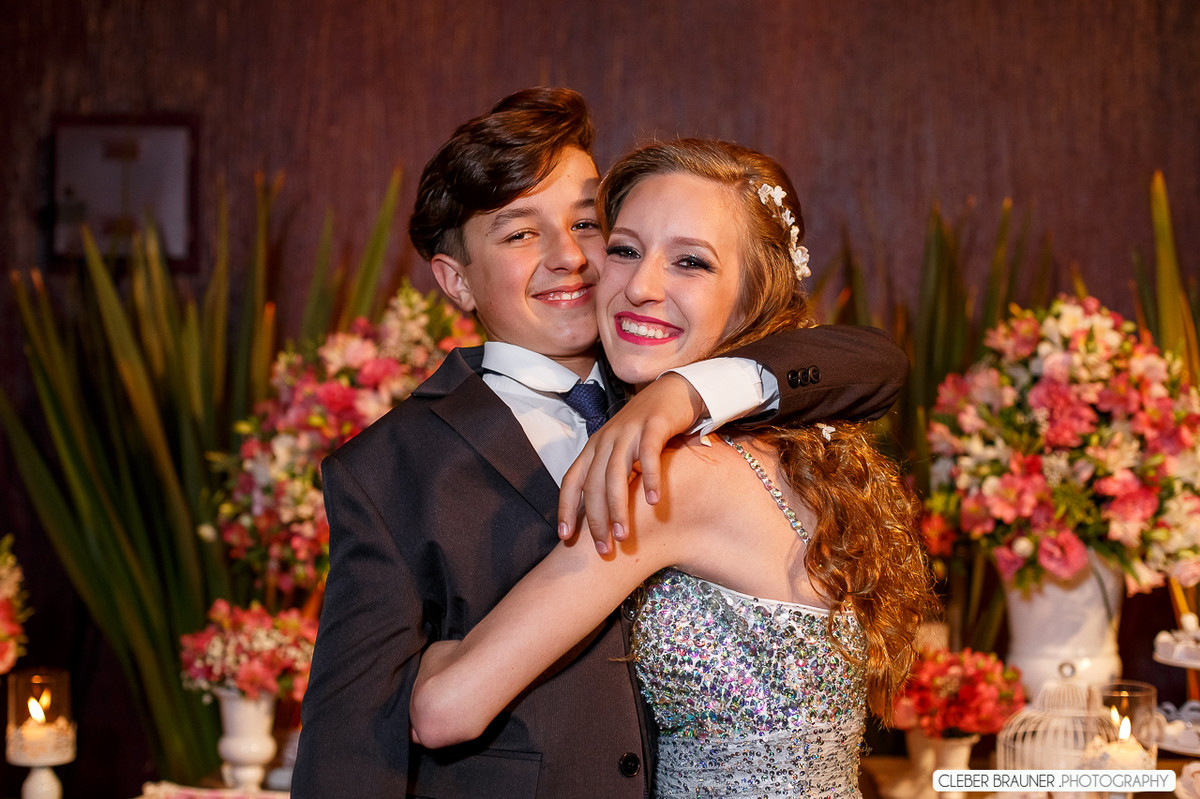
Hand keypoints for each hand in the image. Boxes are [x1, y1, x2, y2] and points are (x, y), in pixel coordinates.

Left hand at [558, 373, 703, 552]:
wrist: (671, 391)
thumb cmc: (644, 428)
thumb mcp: (619, 450)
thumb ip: (608, 475)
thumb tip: (598, 514)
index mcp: (594, 447)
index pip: (571, 480)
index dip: (565, 508)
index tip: (565, 536)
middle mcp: (606, 439)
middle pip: (593, 484)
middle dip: (596, 520)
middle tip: (603, 549)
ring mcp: (629, 432)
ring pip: (615, 474)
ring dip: (618, 508)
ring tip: (623, 535)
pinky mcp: (653, 426)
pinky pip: (648, 456)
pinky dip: (650, 479)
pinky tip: (654, 502)